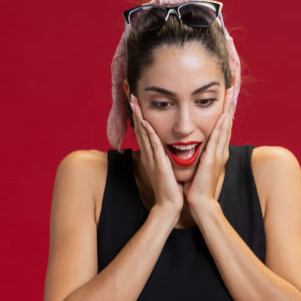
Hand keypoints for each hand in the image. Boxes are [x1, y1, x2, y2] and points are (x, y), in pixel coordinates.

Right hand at [130, 96, 183, 217]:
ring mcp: (152, 159)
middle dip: (135, 111)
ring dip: (139, 117)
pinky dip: (148, 134)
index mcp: (151, 155)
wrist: (169, 205)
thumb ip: (164, 158)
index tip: (136, 101)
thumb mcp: (166, 169)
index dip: (139, 116)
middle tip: (130, 94)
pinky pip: (153, 146)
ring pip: (144, 134)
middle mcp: (149, 155)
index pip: (143, 131)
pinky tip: (145, 123)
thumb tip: (167, 150)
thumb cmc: (170, 189)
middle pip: (139, 129)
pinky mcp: (158, 164)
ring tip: (134, 102)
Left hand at [184, 88, 233, 212]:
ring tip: (230, 92)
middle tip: (232, 85)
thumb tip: (196, 148)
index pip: (222, 126)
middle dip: (230, 104)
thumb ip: (201, 156)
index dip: (225, 109)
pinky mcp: (213, 160)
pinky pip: (218, 139)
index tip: (226, 94)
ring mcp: (219, 154)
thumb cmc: (198, 187)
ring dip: (228, 109)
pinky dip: (221, 126)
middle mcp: (221, 150)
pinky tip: (223, 114)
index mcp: (217, 151)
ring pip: (225, 127)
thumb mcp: (200, 166)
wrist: (200, 203)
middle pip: (227, 122)